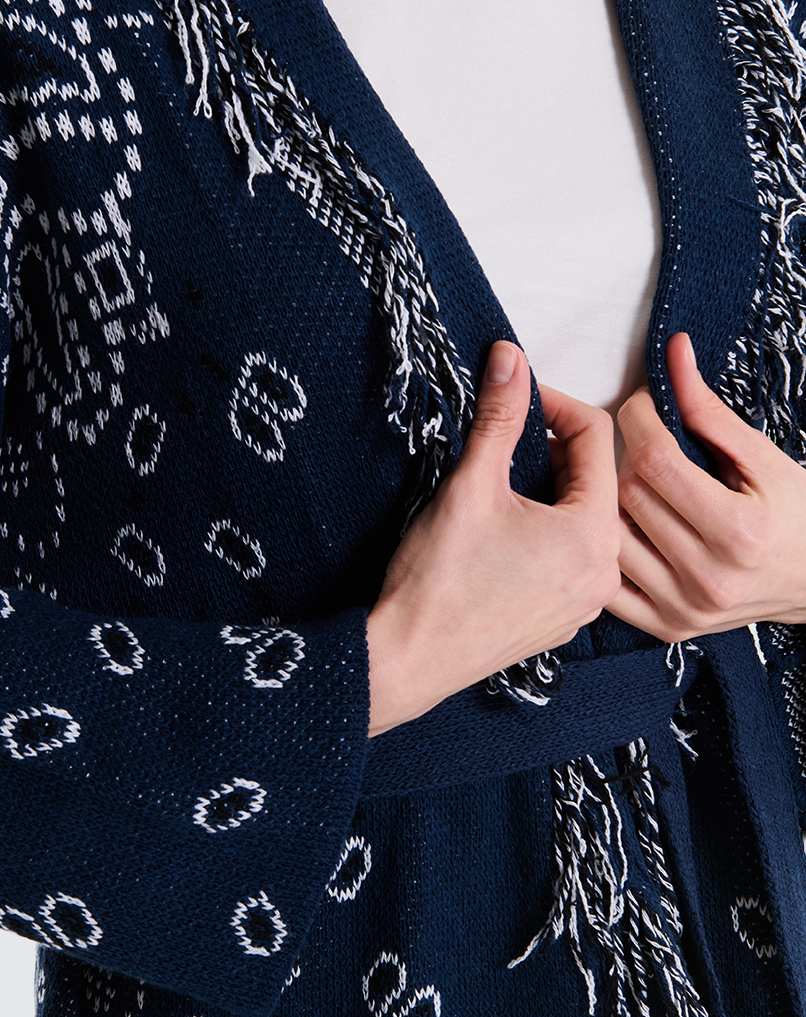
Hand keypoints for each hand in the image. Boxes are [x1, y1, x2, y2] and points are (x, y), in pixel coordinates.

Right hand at [366, 341, 620, 735]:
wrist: (411, 658)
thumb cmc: (440, 578)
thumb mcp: (471, 484)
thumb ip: (499, 417)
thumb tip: (511, 358)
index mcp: (593, 533)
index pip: (597, 438)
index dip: (555, 404)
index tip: (516, 397)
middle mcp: (604, 571)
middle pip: (596, 480)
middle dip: (553, 449)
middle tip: (504, 438)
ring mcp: (586, 603)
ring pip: (583, 521)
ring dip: (550, 491)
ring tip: (502, 484)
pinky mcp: (561, 622)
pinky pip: (570, 560)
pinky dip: (545, 533)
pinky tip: (503, 533)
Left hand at [610, 332, 805, 641]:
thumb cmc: (796, 514)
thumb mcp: (763, 457)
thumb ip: (708, 409)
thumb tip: (672, 352)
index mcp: (738, 532)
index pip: (654, 461)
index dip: (638, 418)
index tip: (645, 405)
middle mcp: (708, 577)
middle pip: (628, 495)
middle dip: (626, 456)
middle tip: (642, 442)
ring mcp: (685, 608)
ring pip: (610, 535)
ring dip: (612, 502)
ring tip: (636, 484)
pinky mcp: (667, 627)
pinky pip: (610, 584)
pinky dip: (608, 551)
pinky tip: (624, 528)